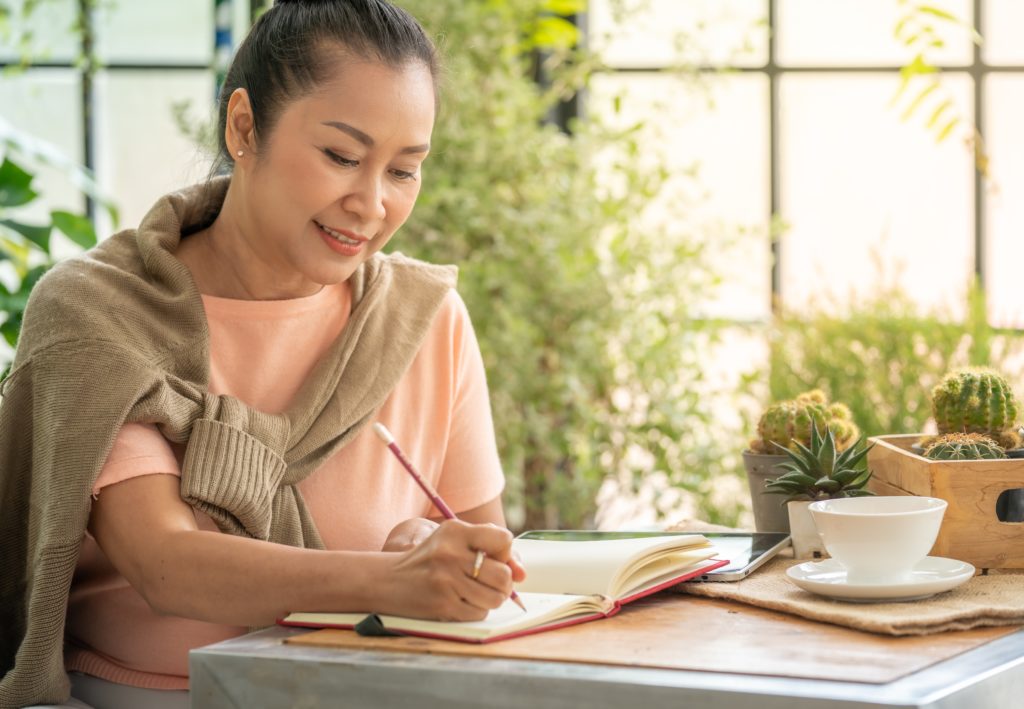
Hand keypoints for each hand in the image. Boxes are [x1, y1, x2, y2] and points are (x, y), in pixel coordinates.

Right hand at [379, 520, 522, 621]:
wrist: (388, 581)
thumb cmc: (430, 558)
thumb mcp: (454, 540)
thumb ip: (490, 548)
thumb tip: (521, 574)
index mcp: (455, 531)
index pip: (504, 540)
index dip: (505, 553)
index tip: (493, 557)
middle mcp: (451, 554)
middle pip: (504, 575)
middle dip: (503, 582)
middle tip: (489, 581)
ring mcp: (447, 581)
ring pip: (495, 598)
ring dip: (491, 598)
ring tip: (476, 592)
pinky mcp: (444, 605)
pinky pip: (479, 613)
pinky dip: (476, 610)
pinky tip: (461, 601)